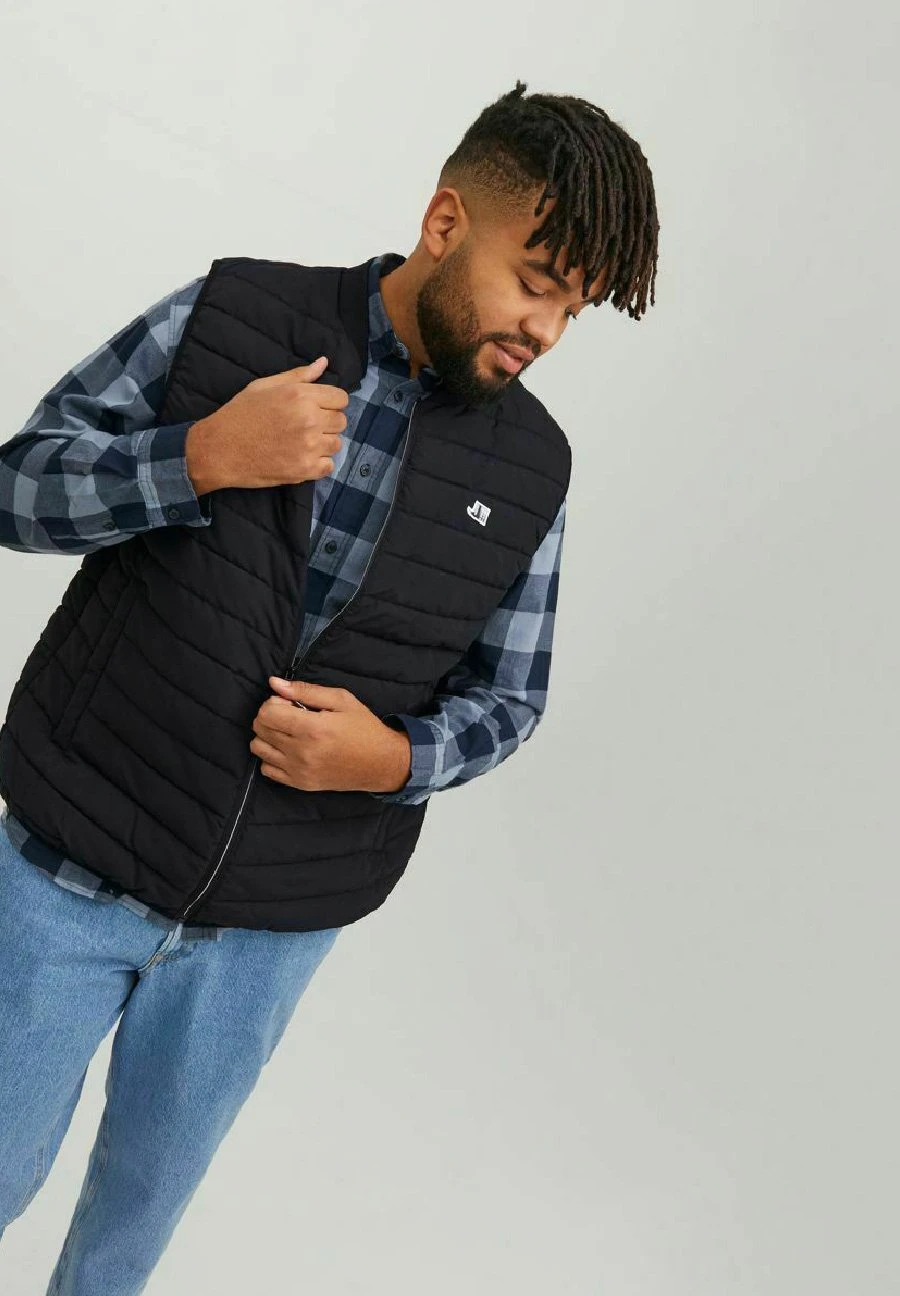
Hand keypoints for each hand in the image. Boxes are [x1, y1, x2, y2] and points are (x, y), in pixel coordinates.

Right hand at [185, 355, 349, 493]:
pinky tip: (300, 458)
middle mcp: (309, 419)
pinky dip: (318, 464)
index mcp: (300, 395)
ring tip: (300, 443)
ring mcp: (308, 446)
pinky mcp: (305, 469)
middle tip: (305, 427)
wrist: (219, 449)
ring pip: (336, 444)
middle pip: (341, 421)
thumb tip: (324, 362)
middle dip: (327, 422)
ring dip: (323, 444)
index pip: (341, 398)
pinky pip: (328, 466)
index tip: (318, 408)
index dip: (331, 402)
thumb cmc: (240, 414)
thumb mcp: (265, 386)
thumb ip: (298, 375)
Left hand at [249, 676, 412, 793]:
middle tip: (290, 715)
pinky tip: (287, 750)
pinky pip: (266, 769)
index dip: (274, 702)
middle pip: (260, 728)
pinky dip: (271, 757)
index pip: (267, 712)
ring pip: (258, 748)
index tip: (289, 702)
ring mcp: (299, 771)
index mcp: (313, 728)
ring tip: (287, 732)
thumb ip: (305, 690)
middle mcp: (302, 752)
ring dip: (267, 735)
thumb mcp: (341, 700)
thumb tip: (274, 683)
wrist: (380, 763)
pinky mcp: (300, 784)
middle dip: (270, 715)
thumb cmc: (363, 728)